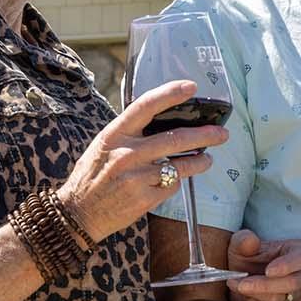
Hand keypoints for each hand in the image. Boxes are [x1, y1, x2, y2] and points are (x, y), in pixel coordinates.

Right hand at [57, 80, 225, 242]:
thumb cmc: (93, 175)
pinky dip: (176, 181)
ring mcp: (136, 177)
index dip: (170, 94)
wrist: (79, 213)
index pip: (145, 106)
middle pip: (174, 139)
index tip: (191, 87)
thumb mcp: (104, 145)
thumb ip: (129, 133)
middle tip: (221, 133)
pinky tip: (175, 179)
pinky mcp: (144, 199)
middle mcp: (126, 154)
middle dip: (204, 135)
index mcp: (114, 134)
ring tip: (207, 159)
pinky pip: (171, 185)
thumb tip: (162, 119)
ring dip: (200, 161)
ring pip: (180, 165)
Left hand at [223, 230, 300, 300]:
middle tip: (240, 284)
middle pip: (292, 283)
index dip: (286, 266)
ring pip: (283, 299)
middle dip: (263, 285)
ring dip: (257, 296)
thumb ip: (243, 240)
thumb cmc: (246, 257)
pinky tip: (247, 299)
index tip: (267, 271)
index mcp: (299, 251)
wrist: (242, 279)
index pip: (300, 259)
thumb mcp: (240, 245)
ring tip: (237, 287)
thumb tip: (251, 240)